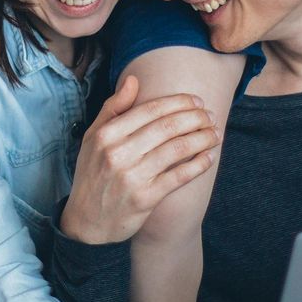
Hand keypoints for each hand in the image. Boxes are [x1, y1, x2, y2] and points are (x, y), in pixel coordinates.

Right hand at [60, 76, 218, 245]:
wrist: (86, 222)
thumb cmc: (93, 174)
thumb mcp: (93, 138)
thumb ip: (113, 108)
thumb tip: (134, 80)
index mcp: (107, 134)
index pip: (151, 110)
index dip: (179, 102)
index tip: (197, 101)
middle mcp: (118, 153)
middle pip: (168, 126)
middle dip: (196, 118)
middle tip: (210, 116)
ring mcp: (132, 176)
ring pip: (178, 148)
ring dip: (202, 138)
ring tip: (215, 133)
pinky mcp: (145, 198)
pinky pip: (179, 176)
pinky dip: (198, 165)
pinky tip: (208, 157)